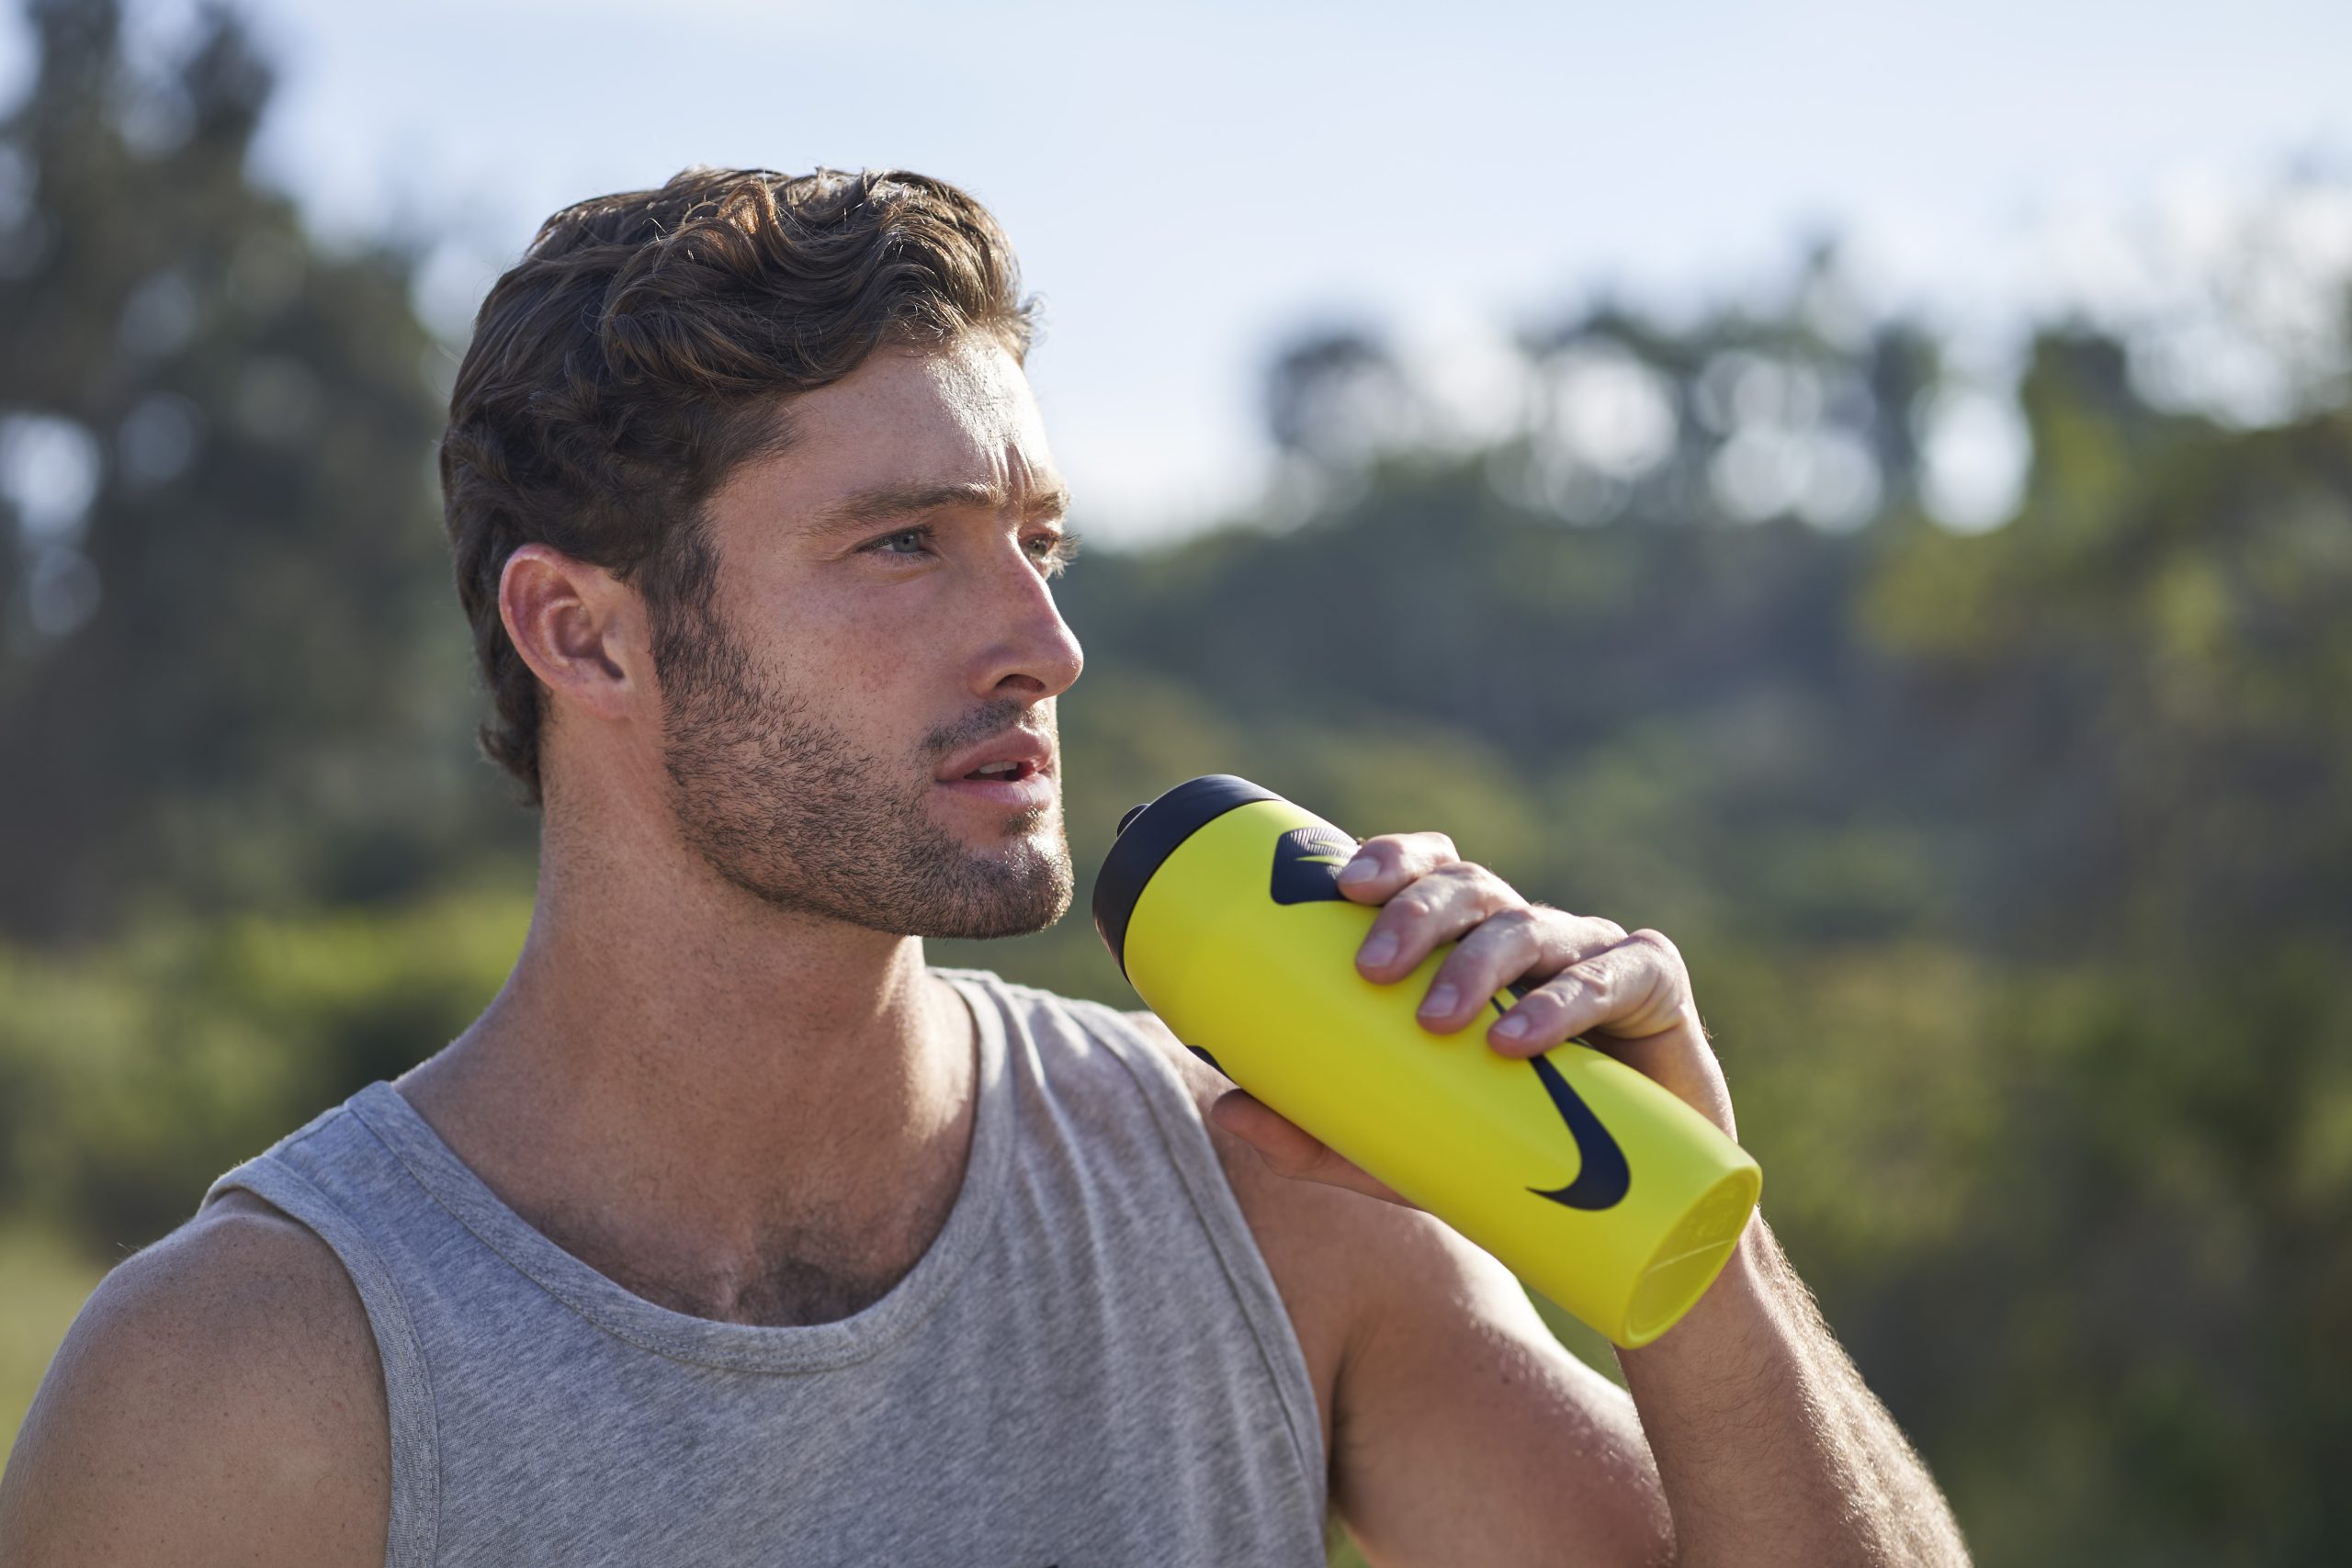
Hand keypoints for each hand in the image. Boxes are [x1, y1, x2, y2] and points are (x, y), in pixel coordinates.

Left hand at [1208, 831, 1736, 1205]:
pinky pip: (1615, 973)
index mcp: (1470, 945)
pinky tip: (1520, 1036)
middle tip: (1371, 971)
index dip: (1392, 859)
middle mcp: (1530, 934)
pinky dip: (1566, 1000)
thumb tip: (1223, 1107)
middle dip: (1418, 914)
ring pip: (1532, 926)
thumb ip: (1320, 1132)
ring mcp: (1595, 953)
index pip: (1430, 872)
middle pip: (1471, 887)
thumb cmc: (1508, 1155)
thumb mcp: (1402, 1151)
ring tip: (1438, 1021)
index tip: (1342, 885)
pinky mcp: (1655, 988)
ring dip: (1478, 963)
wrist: (1631, 1216)